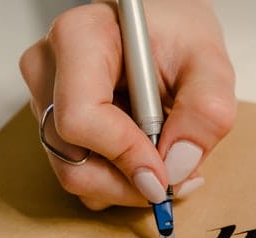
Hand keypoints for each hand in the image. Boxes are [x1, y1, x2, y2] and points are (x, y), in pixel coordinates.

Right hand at [19, 0, 235, 209]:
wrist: (166, 34)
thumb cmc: (179, 37)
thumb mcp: (210, 65)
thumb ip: (205, 112)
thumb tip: (177, 165)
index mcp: (78, 38)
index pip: (79, 119)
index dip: (125, 155)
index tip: (164, 172)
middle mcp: (48, 71)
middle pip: (71, 162)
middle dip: (128, 183)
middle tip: (175, 178)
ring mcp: (45, 102)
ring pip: (76, 177)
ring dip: (127, 185)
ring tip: (166, 162)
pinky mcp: (54, 128)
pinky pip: (81, 177)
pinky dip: (119, 182)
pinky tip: (147, 159)